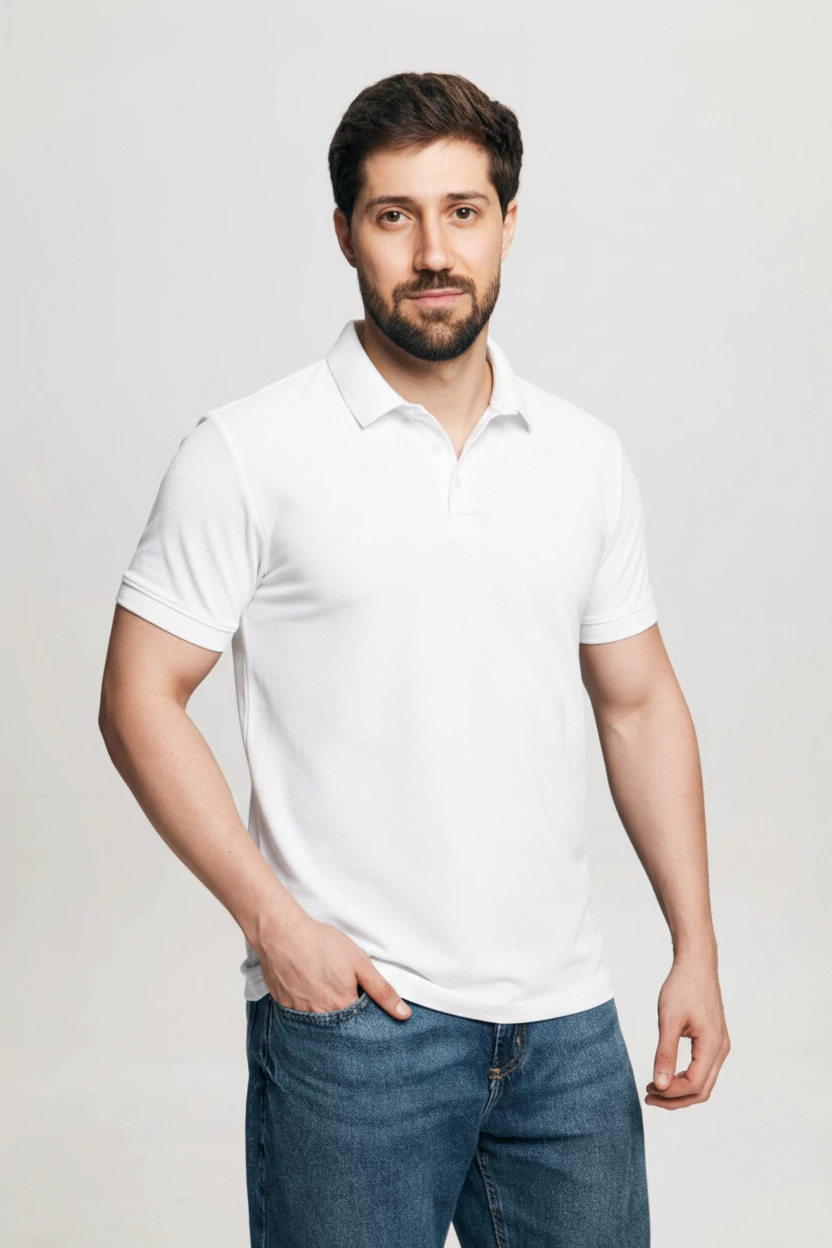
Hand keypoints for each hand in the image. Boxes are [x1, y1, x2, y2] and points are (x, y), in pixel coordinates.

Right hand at [256, 913, 412, 1021]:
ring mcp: (300, 1015)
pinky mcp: (285, 1008)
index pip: (360, 1027)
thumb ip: (382, 991)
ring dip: (325, 1014)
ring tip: (323, 992)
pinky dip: (307, 1009)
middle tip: (340, 994)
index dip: (365, 1018)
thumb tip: (404, 1014)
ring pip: (319, 1025)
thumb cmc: (321, 944)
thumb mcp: (359, 962)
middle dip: (344, 1018)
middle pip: (339, 1029)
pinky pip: (300, 1018)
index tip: (363, 1009)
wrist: (282, 934)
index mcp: (343, 1007)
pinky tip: (308, 991)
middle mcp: (321, 1017)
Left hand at [645, 950, 729, 1109]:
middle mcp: (721, 1050)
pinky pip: (703, 1069)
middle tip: (649, 1097)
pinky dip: (686, 1078)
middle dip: (675, 1099)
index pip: (694, 1085)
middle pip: (702, 1090)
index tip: (649, 1089)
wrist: (697, 965)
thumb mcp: (669, 1020)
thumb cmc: (682, 987)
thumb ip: (665, 1054)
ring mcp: (721, 1046)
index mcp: (712, 1045)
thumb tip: (660, 1085)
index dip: (671, 1094)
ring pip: (704, 1082)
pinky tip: (667, 1075)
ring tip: (654, 1088)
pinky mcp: (715, 1041)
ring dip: (680, 1090)